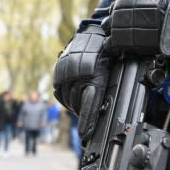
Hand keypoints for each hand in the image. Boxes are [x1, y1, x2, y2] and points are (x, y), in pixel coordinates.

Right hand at [53, 20, 108, 140]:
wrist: (93, 34)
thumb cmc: (107, 55)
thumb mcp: (111, 72)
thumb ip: (106, 90)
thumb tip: (103, 111)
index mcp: (95, 76)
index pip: (90, 104)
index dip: (87, 121)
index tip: (85, 135)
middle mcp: (79, 75)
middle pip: (78, 104)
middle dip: (83, 112)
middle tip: (89, 117)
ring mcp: (66, 73)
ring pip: (68, 99)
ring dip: (74, 105)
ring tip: (81, 102)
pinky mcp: (58, 72)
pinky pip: (59, 92)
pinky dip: (65, 97)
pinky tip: (72, 94)